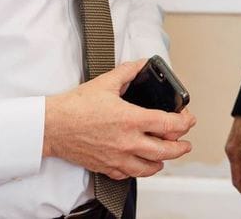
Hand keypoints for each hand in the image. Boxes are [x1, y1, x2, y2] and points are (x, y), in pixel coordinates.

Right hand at [43, 60, 196, 179]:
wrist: (52, 126)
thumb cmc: (75, 107)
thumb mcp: (105, 82)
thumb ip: (128, 72)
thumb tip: (141, 65)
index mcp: (130, 119)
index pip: (168, 125)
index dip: (184, 123)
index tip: (187, 120)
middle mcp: (127, 142)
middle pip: (165, 151)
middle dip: (181, 147)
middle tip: (185, 143)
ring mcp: (117, 157)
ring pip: (150, 168)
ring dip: (162, 161)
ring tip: (166, 155)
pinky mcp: (106, 167)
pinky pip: (130, 174)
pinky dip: (140, 169)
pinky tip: (141, 163)